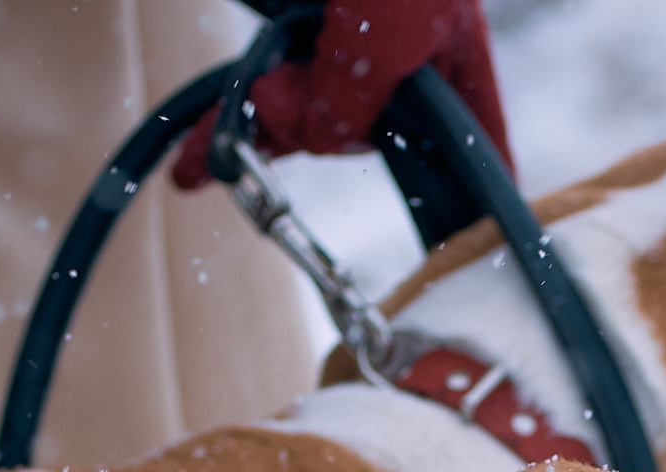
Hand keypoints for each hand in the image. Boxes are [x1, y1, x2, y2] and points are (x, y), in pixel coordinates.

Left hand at [172, 0, 508, 189]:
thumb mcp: (382, 33)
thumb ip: (355, 99)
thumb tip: (312, 141)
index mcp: (450, 58)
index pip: (473, 150)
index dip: (467, 202)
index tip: (461, 252)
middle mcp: (397, 58)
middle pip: (359, 134)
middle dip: (304, 140)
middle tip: (264, 135)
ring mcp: (337, 41)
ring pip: (298, 115)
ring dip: (252, 133)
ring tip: (202, 156)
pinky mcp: (284, 25)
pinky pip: (256, 86)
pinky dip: (221, 121)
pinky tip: (192, 161)